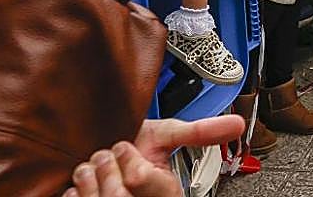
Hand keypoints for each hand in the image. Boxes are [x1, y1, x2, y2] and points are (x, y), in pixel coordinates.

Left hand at [64, 116, 243, 196]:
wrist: (117, 166)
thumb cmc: (143, 152)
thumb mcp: (172, 136)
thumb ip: (200, 131)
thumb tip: (237, 123)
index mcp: (166, 194)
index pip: (138, 177)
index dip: (130, 158)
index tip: (127, 146)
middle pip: (116, 192)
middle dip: (107, 165)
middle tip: (109, 155)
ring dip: (88, 176)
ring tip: (96, 168)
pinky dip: (75, 191)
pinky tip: (84, 185)